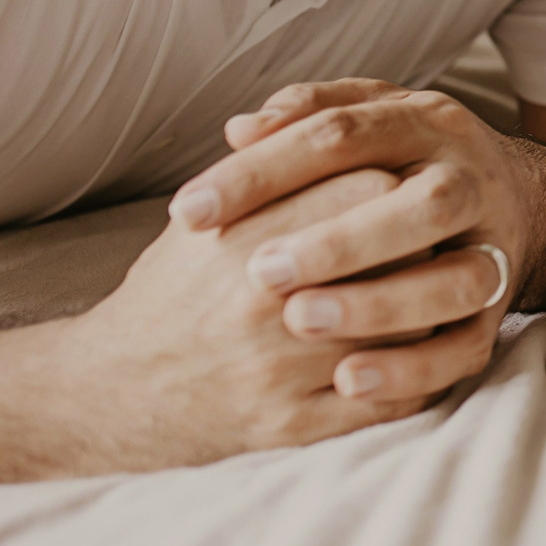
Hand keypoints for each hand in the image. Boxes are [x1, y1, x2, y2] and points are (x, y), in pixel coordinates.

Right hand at [50, 168, 429, 464]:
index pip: (370, 192)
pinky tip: (419, 350)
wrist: (111, 392)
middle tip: (434, 236)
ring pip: (407, 330)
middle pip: (398, 258)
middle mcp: (264, 306)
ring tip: (435, 288)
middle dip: (423, 244)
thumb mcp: (204, 219)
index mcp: (247, 240)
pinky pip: (389, 401)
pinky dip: (417, 374)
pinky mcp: (290, 427)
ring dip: (431, 308)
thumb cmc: (173, 291)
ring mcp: (280, 372)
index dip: (398, 184)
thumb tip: (331, 118)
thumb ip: (266, 168)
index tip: (405, 185)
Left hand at [168, 78, 529, 401]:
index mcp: (425, 123)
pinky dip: (413, 368)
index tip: (190, 211)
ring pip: (458, 279)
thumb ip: (306, 115)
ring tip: (299, 322)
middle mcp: (470, 181)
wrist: (515, 196)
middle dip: (341, 240)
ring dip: (381, 303)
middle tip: (259, 271)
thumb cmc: (405, 158)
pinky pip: (469, 347)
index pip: (343, 134)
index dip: (263, 171)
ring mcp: (494, 247)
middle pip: (422, 205)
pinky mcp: (499, 311)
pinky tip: (347, 380)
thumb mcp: (365, 117)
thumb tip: (240, 129)